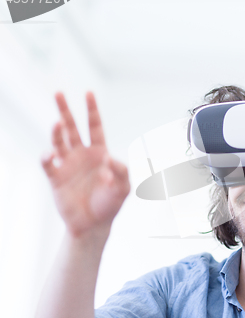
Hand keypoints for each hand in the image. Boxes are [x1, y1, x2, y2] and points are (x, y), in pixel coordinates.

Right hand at [41, 92, 129, 239]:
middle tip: (58, 93)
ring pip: (59, 142)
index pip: (95, 126)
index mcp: (99, 152)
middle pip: (72, 127)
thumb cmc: (110, 204)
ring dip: (56, 132)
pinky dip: (46, 157)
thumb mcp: (124, 187)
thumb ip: (122, 171)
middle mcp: (81, 155)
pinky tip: (49, 153)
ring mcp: (67, 165)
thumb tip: (108, 159)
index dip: (92, 110)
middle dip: (65, 110)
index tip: (88, 93)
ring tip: (57, 124)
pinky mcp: (56, 178)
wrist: (94, 224)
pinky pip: (48, 164)